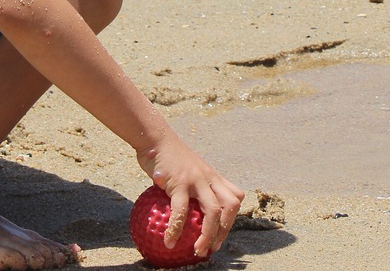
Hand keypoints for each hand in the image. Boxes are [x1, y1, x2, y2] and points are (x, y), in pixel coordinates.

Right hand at [137, 134, 243, 257]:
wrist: (155, 138)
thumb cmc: (165, 156)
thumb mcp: (185, 169)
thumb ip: (188, 186)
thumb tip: (180, 211)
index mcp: (212, 176)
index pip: (235, 197)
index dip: (232, 218)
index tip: (220, 234)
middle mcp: (209, 177)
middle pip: (231, 206)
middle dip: (226, 230)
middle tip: (213, 247)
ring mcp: (197, 180)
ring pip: (213, 211)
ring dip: (208, 235)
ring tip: (198, 251)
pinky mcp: (180, 182)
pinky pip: (181, 211)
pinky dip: (176, 229)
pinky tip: (169, 241)